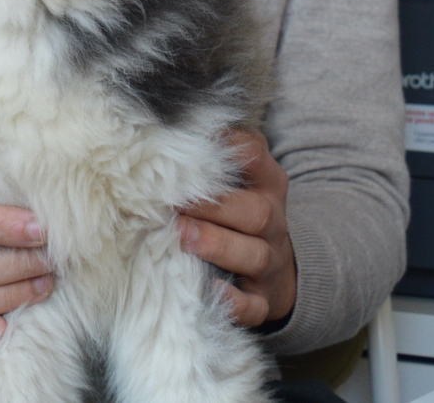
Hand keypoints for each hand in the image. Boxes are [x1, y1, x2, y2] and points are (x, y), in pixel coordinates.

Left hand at [178, 129, 296, 328]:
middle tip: (176, 202)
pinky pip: (253, 305)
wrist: (275, 269)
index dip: (228, 148)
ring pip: (254, 255)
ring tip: (183, 237)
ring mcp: (270, 263)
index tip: (193, 144)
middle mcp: (272, 222)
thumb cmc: (236, 213)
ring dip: (218, 245)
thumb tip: (158, 129)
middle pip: (255, 211)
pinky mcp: (263, 300)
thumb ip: (209, 159)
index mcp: (265, 184)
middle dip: (215, 206)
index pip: (254, 156)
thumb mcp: (236, 181)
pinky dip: (234, 301)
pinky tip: (211, 292)